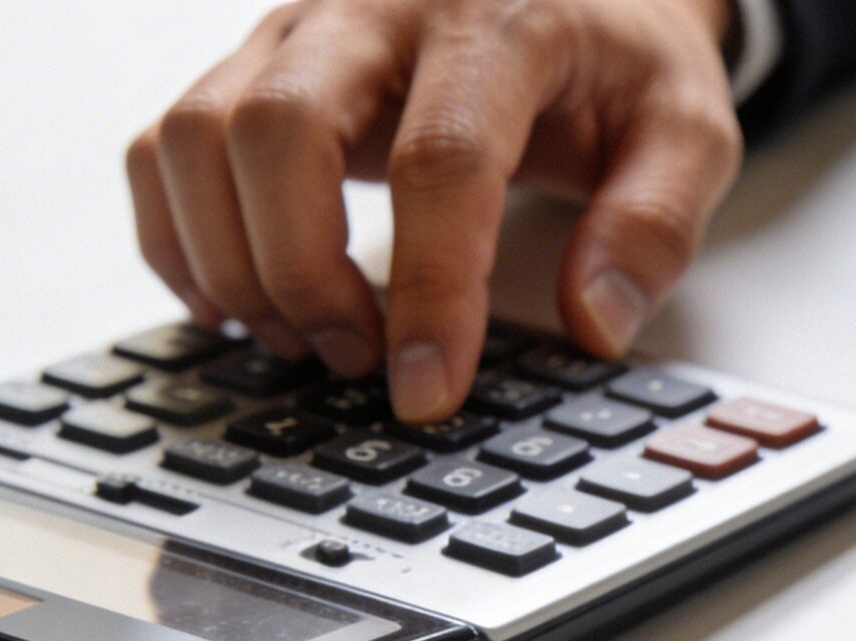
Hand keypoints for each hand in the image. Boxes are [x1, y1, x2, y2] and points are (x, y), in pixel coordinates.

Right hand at [128, 0, 741, 419]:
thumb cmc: (623, 63)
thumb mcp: (688, 131)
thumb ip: (653, 226)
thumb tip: (594, 324)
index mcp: (498, 19)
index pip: (441, 161)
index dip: (429, 290)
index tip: (428, 388)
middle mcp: (375, 7)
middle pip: (278, 131)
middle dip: (302, 274)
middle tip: (358, 362)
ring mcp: (299, 28)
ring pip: (200, 135)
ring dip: (234, 263)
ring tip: (310, 342)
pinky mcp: (253, 61)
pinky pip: (166, 144)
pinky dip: (180, 237)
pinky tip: (240, 305)